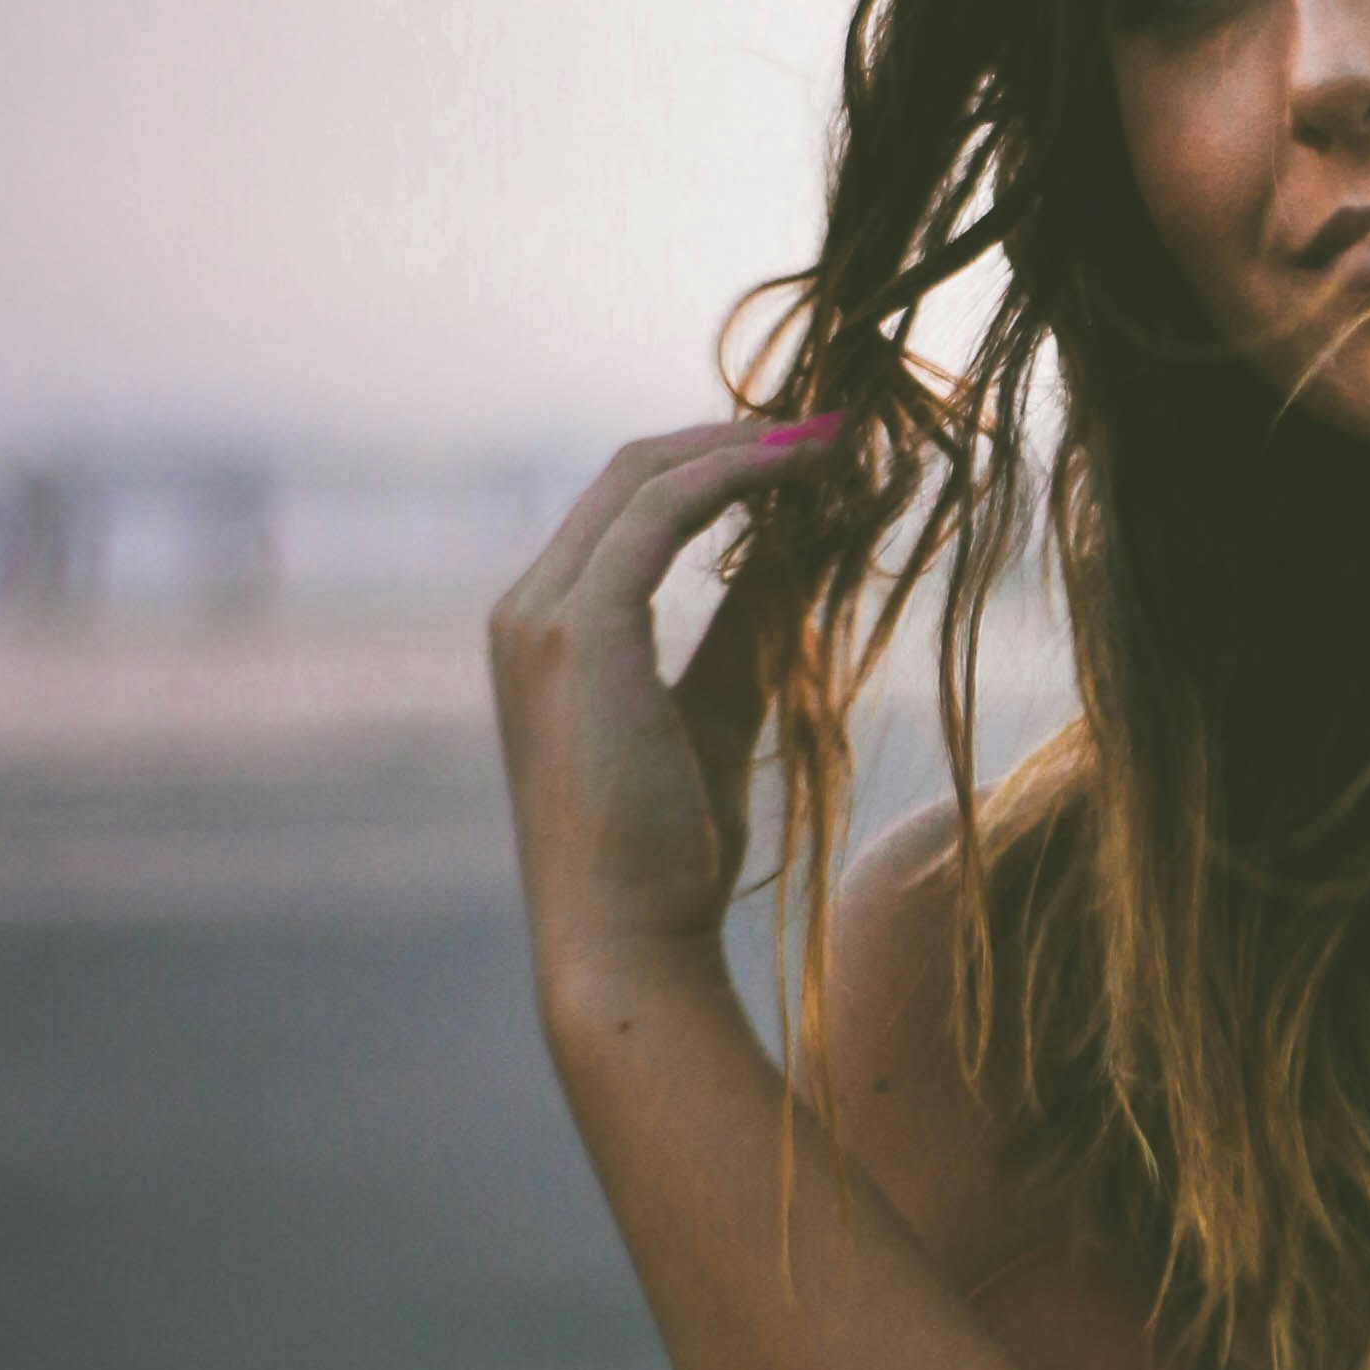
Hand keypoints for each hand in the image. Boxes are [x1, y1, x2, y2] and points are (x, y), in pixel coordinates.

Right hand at [487, 417, 839, 1014]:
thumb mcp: (718, 712)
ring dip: (750, 445)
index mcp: (545, 628)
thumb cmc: (668, 852)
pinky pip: (665, 512)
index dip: (720, 463)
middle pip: (634, 471)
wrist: (626, 944)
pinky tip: (812, 474)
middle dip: (738, 436)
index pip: (629, 504)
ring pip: (648, 476)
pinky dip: (740, 478)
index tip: (816, 454)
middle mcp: (527, 609)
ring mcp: (541, 616)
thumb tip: (805, 551)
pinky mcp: (580, 631)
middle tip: (840, 425)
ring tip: (842, 438)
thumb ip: (748, 628)